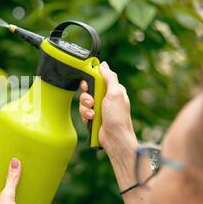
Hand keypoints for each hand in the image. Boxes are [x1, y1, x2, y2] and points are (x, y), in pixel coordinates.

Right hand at [79, 62, 137, 187]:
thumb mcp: (115, 93)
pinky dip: (86, 115)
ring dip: (86, 108)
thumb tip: (103, 65)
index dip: (90, 80)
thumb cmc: (118, 117)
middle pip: (87, 89)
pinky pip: (83, 111)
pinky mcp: (93, 116)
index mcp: (113, 89)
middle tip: (91, 101)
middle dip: (86, 96)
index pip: (97, 77)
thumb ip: (110, 78)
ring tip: (93, 114)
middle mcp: (105, 97)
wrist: (115, 138)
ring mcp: (99, 107)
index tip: (87, 84)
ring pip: (84, 101)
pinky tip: (91, 119)